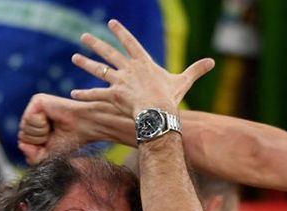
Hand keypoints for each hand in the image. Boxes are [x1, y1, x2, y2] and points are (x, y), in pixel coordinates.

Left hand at [18, 94, 117, 164]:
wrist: (87, 126)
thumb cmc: (73, 140)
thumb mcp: (50, 155)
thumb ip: (32, 157)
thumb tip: (21, 144)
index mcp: (37, 127)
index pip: (24, 142)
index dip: (37, 148)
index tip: (52, 142)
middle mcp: (34, 115)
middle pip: (22, 136)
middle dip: (38, 141)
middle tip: (54, 134)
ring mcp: (35, 107)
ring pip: (24, 128)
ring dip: (41, 133)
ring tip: (54, 127)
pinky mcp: (37, 100)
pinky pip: (28, 119)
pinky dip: (41, 124)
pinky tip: (51, 120)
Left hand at [70, 19, 213, 117]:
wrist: (159, 111)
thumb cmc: (171, 97)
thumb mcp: (183, 81)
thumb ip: (196, 70)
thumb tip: (212, 62)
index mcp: (144, 63)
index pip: (130, 43)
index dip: (121, 32)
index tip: (111, 23)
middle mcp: (128, 69)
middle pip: (109, 53)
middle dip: (96, 44)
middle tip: (84, 37)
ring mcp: (119, 82)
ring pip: (99, 70)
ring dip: (86, 63)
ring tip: (75, 57)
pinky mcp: (113, 95)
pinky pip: (96, 95)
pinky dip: (85, 95)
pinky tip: (73, 94)